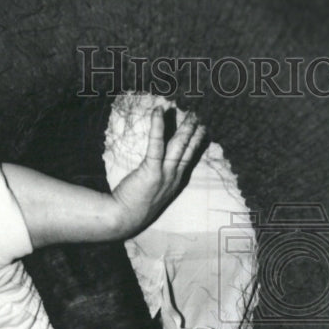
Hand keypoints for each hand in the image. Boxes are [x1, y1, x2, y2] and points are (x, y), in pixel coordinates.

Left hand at [110, 107, 205, 238]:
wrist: (125, 218)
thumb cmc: (136, 203)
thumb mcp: (154, 187)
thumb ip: (159, 172)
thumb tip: (159, 156)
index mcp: (176, 180)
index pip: (191, 156)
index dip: (197, 140)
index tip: (204, 126)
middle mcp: (175, 176)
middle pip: (189, 148)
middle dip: (196, 130)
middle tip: (202, 112)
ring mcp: (165, 174)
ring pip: (179, 146)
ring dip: (186, 127)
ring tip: (190, 110)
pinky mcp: (151, 171)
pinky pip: (156, 144)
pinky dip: (158, 126)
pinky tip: (158, 111)